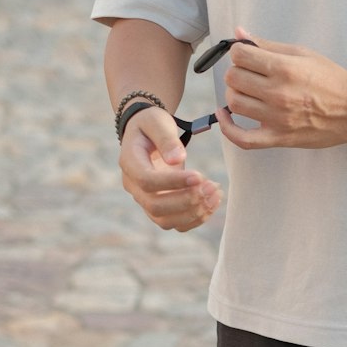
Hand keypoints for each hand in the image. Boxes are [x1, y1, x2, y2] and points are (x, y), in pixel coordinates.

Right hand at [119, 105, 221, 231]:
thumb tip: (178, 159)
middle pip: (155, 207)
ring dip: (194, 213)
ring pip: (166, 221)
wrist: (148, 136)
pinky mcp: (161, 209)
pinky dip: (197, 218)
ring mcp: (146, 201)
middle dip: (187, 200)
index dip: (172, 182)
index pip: (146, 181)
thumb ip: (166, 138)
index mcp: (130, 163)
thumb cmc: (152, 126)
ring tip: (216, 193)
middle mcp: (134, 187)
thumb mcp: (157, 122)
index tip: (199, 175)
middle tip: (211, 186)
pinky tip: (214, 202)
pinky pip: (177, 224)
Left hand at [218, 26, 346, 150]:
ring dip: (235, 94)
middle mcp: (278, 94)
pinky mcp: (278, 138)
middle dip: (237, 72)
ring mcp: (277, 118)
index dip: (239, 53)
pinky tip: (225, 115)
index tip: (247, 56)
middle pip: (234, 79)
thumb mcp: (302, 54)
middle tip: (249, 73)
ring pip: (235, 103)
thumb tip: (239, 34)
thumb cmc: (331, 79)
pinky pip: (243, 139)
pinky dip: (228, 128)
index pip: (239, 56)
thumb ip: (268, 45)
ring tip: (246, 91)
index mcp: (284, 69)